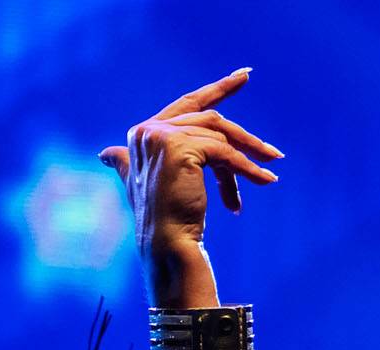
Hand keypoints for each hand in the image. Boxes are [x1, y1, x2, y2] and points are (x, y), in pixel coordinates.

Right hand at [98, 68, 283, 302]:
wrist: (166, 243)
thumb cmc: (163, 220)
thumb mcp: (145, 184)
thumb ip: (127, 163)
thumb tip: (105, 154)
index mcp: (142, 133)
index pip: (188, 105)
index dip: (218, 89)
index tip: (245, 75)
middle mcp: (148, 129)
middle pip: (209, 121)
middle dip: (244, 137)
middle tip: (274, 153)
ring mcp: (162, 136)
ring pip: (220, 136)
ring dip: (249, 156)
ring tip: (272, 171)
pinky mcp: (181, 148)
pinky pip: (224, 153)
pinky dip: (247, 168)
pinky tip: (265, 180)